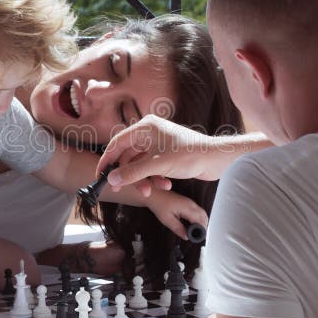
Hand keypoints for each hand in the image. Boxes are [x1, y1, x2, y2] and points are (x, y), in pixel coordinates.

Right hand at [98, 115, 222, 195]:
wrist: (216, 159)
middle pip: (128, 155)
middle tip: (125, 189)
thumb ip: (133, 173)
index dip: (107, 160)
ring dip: (144, 178)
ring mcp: (158, 143)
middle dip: (129, 174)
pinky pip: (151, 166)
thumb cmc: (190, 155)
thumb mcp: (158, 166)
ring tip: (152, 190)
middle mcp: (150, 132)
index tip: (101, 175)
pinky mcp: (166, 153)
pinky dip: (154, 177)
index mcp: (145, 127)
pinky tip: (165, 184)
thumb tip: (112, 178)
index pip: (117, 143)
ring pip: (139, 163)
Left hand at [146, 188, 208, 240]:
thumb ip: (178, 228)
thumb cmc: (159, 205)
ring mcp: (190, 202)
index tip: (196, 238)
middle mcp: (191, 204)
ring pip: (202, 213)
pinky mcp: (188, 202)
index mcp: (187, 208)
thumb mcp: (167, 220)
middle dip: (203, 227)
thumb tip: (186, 237)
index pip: (200, 221)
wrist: (154, 194)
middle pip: (204, 217)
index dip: (201, 230)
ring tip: (195, 232)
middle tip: (197, 236)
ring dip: (202, 222)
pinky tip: (193, 224)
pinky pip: (198, 210)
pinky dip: (199, 218)